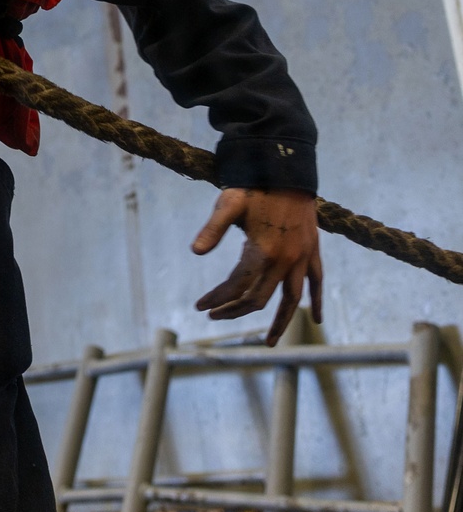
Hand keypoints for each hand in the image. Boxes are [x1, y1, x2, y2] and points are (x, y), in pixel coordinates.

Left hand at [192, 187, 322, 345]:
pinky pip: (317, 283)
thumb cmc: (254, 186)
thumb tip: (195, 252)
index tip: (200, 306)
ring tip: (269, 343)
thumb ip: (213, 229)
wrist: (287, 168)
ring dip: (281, 322)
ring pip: (292, 300)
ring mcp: (302, 257)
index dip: (217, 298)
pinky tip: (315, 320)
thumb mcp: (228, 204)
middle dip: (235, 310)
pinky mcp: (313, 250)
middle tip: (215, 316)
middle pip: (260, 298)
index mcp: (263, 251)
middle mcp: (285, 260)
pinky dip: (315, 302)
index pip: (237, 286)